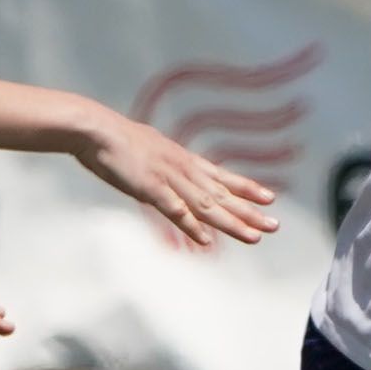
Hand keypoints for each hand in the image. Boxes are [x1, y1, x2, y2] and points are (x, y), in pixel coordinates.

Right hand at [75, 108, 280, 249]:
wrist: (96, 129)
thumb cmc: (119, 140)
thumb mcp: (152, 149)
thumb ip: (167, 163)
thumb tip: (174, 170)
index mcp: (184, 160)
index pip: (223, 177)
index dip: (248, 188)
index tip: (270, 198)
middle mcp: (183, 169)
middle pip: (222, 195)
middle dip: (249, 212)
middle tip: (274, 226)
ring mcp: (168, 179)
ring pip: (206, 205)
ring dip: (231, 223)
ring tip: (254, 236)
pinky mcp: (150, 188)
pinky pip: (175, 211)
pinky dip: (191, 227)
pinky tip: (206, 240)